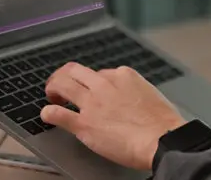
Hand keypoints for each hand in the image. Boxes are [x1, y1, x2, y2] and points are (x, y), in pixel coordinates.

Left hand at [41, 63, 186, 170]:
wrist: (162, 140)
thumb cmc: (163, 124)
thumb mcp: (151, 94)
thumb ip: (134, 92)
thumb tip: (130, 98)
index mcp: (123, 76)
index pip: (100, 72)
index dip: (94, 82)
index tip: (92, 90)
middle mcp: (104, 85)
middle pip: (75, 71)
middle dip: (65, 75)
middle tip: (61, 86)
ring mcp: (92, 103)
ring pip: (62, 84)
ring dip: (53, 88)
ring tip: (52, 96)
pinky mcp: (84, 124)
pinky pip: (57, 114)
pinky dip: (48, 113)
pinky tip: (47, 115)